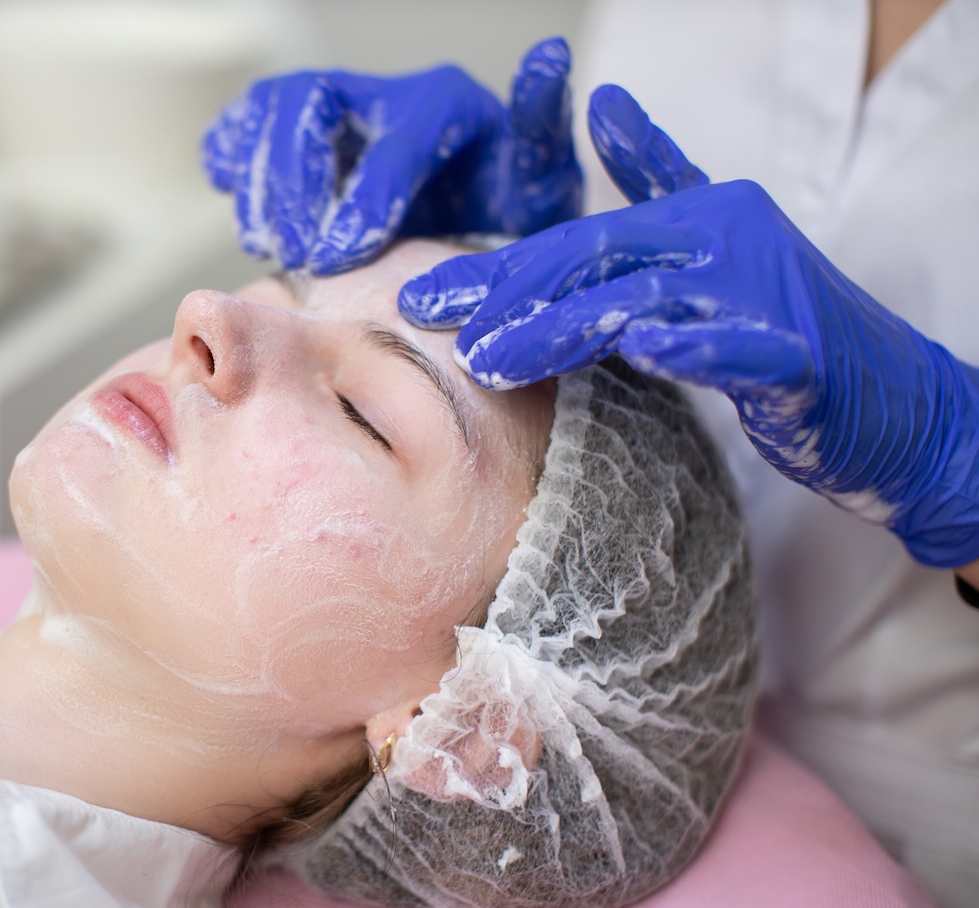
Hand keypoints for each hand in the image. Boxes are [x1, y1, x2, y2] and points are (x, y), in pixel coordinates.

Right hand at [201, 38, 580, 275]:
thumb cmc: (509, 217)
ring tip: (279, 247)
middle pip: (312, 102)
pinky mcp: (294, 137)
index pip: (393, 138)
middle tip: (304, 255)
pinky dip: (230, 161)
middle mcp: (383, 94)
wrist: (478, 231)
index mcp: (447, 103)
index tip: (339, 257)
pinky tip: (249, 214)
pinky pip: (242, 126)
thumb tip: (548, 56)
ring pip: (270, 110)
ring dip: (263, 183)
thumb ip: (541, 128)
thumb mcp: (544, 183)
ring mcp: (333, 113)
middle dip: (299, 183)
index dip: (363, 198)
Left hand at [399, 86, 978, 567]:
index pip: (571, 241)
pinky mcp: (796, 356)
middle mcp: (723, 239)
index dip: (490, 269)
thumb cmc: (785, 324)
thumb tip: (605, 106)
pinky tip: (641, 353)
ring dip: (561, 329)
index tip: (416, 295)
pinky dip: (690, 349)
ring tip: (491, 359)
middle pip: (592, 260)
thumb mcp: (715, 241)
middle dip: (500, 291)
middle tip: (425, 317)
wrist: (895, 397)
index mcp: (694, 216)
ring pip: (643, 303)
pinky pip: (735, 349)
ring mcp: (760, 294)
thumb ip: (659, 178)